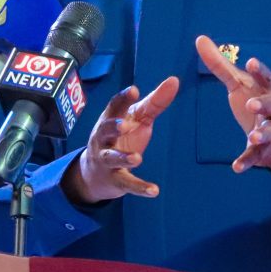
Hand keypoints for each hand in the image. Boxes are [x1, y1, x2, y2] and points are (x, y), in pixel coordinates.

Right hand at [62, 77, 179, 203]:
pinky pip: (126, 183)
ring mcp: (107, 160)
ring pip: (112, 158)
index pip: (114, 106)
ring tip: (137, 158)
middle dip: (113, 127)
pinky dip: (139, 188)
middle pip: (105, 131)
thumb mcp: (137, 119)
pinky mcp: (115, 179)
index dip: (123, 99)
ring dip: (123, 158)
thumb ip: (155, 102)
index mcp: (110, 120)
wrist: (95, 173)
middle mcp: (104, 139)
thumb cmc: (121, 138)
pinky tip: (154, 191)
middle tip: (125, 125)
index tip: (133, 90)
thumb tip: (175, 80)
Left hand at [194, 35, 270, 173]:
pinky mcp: (264, 151)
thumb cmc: (256, 101)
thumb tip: (199, 38)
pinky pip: (256, 156)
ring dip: (262, 134)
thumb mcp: (239, 83)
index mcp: (266, 90)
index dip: (260, 71)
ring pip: (270, 132)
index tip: (252, 62)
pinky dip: (247, 162)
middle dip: (264, 105)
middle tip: (252, 105)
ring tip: (253, 136)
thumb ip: (219, 64)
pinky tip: (236, 167)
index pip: (265, 78)